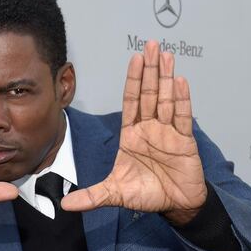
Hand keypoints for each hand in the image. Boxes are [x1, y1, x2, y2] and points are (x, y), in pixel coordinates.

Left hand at [61, 41, 206, 225]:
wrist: (175, 206)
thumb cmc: (147, 194)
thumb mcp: (114, 194)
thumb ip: (91, 196)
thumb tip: (65, 205)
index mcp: (132, 136)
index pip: (131, 102)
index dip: (133, 80)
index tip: (135, 59)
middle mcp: (150, 129)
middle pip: (149, 94)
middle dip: (150, 70)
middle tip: (151, 45)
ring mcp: (168, 133)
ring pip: (166, 100)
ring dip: (166, 78)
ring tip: (166, 55)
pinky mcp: (185, 142)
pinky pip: (182, 117)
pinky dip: (182, 100)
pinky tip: (180, 82)